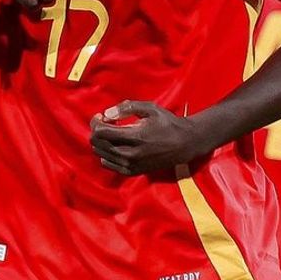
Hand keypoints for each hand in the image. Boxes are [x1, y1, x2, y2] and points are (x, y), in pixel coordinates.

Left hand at [89, 101, 209, 175]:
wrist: (185, 144)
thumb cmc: (167, 123)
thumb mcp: (150, 108)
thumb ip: (127, 107)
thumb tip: (106, 114)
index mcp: (135, 137)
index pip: (101, 133)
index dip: (96, 122)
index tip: (101, 116)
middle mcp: (131, 154)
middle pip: (97, 144)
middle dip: (96, 130)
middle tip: (105, 122)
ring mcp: (131, 165)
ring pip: (101, 154)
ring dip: (101, 141)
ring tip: (111, 132)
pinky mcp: (132, 172)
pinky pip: (108, 164)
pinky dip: (106, 153)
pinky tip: (115, 144)